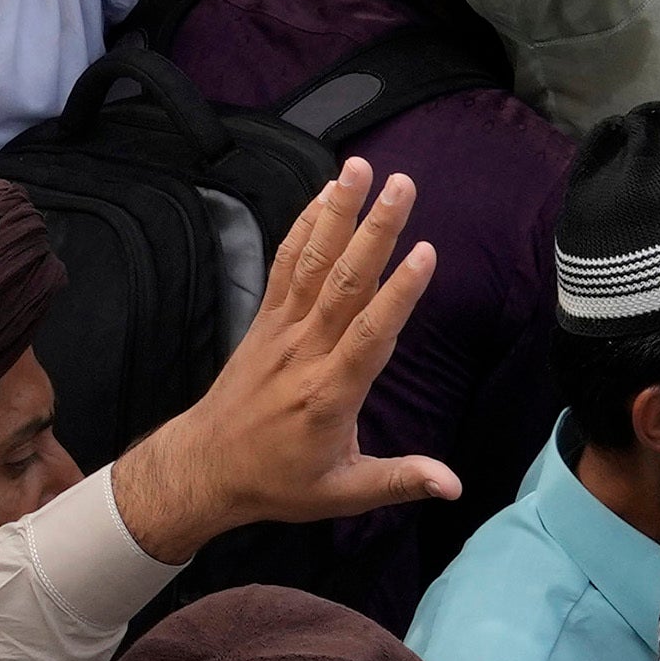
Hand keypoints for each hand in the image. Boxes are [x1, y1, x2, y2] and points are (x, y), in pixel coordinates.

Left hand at [121, 161, 469, 557]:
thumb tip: (455, 487)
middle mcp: (305, 351)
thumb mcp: (342, 493)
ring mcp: (281, 329)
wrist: (205, 468)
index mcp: (329, 394)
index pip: (370, 335)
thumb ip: (399, 480)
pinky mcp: (265, 319)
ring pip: (313, 262)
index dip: (398, 294)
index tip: (426, 252)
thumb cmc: (279, 481)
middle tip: (403, 185)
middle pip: (344, 283)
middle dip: (375, 231)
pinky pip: (285, 265)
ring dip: (338, 212)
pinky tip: (326, 194)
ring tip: (360, 167)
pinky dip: (304, 227)